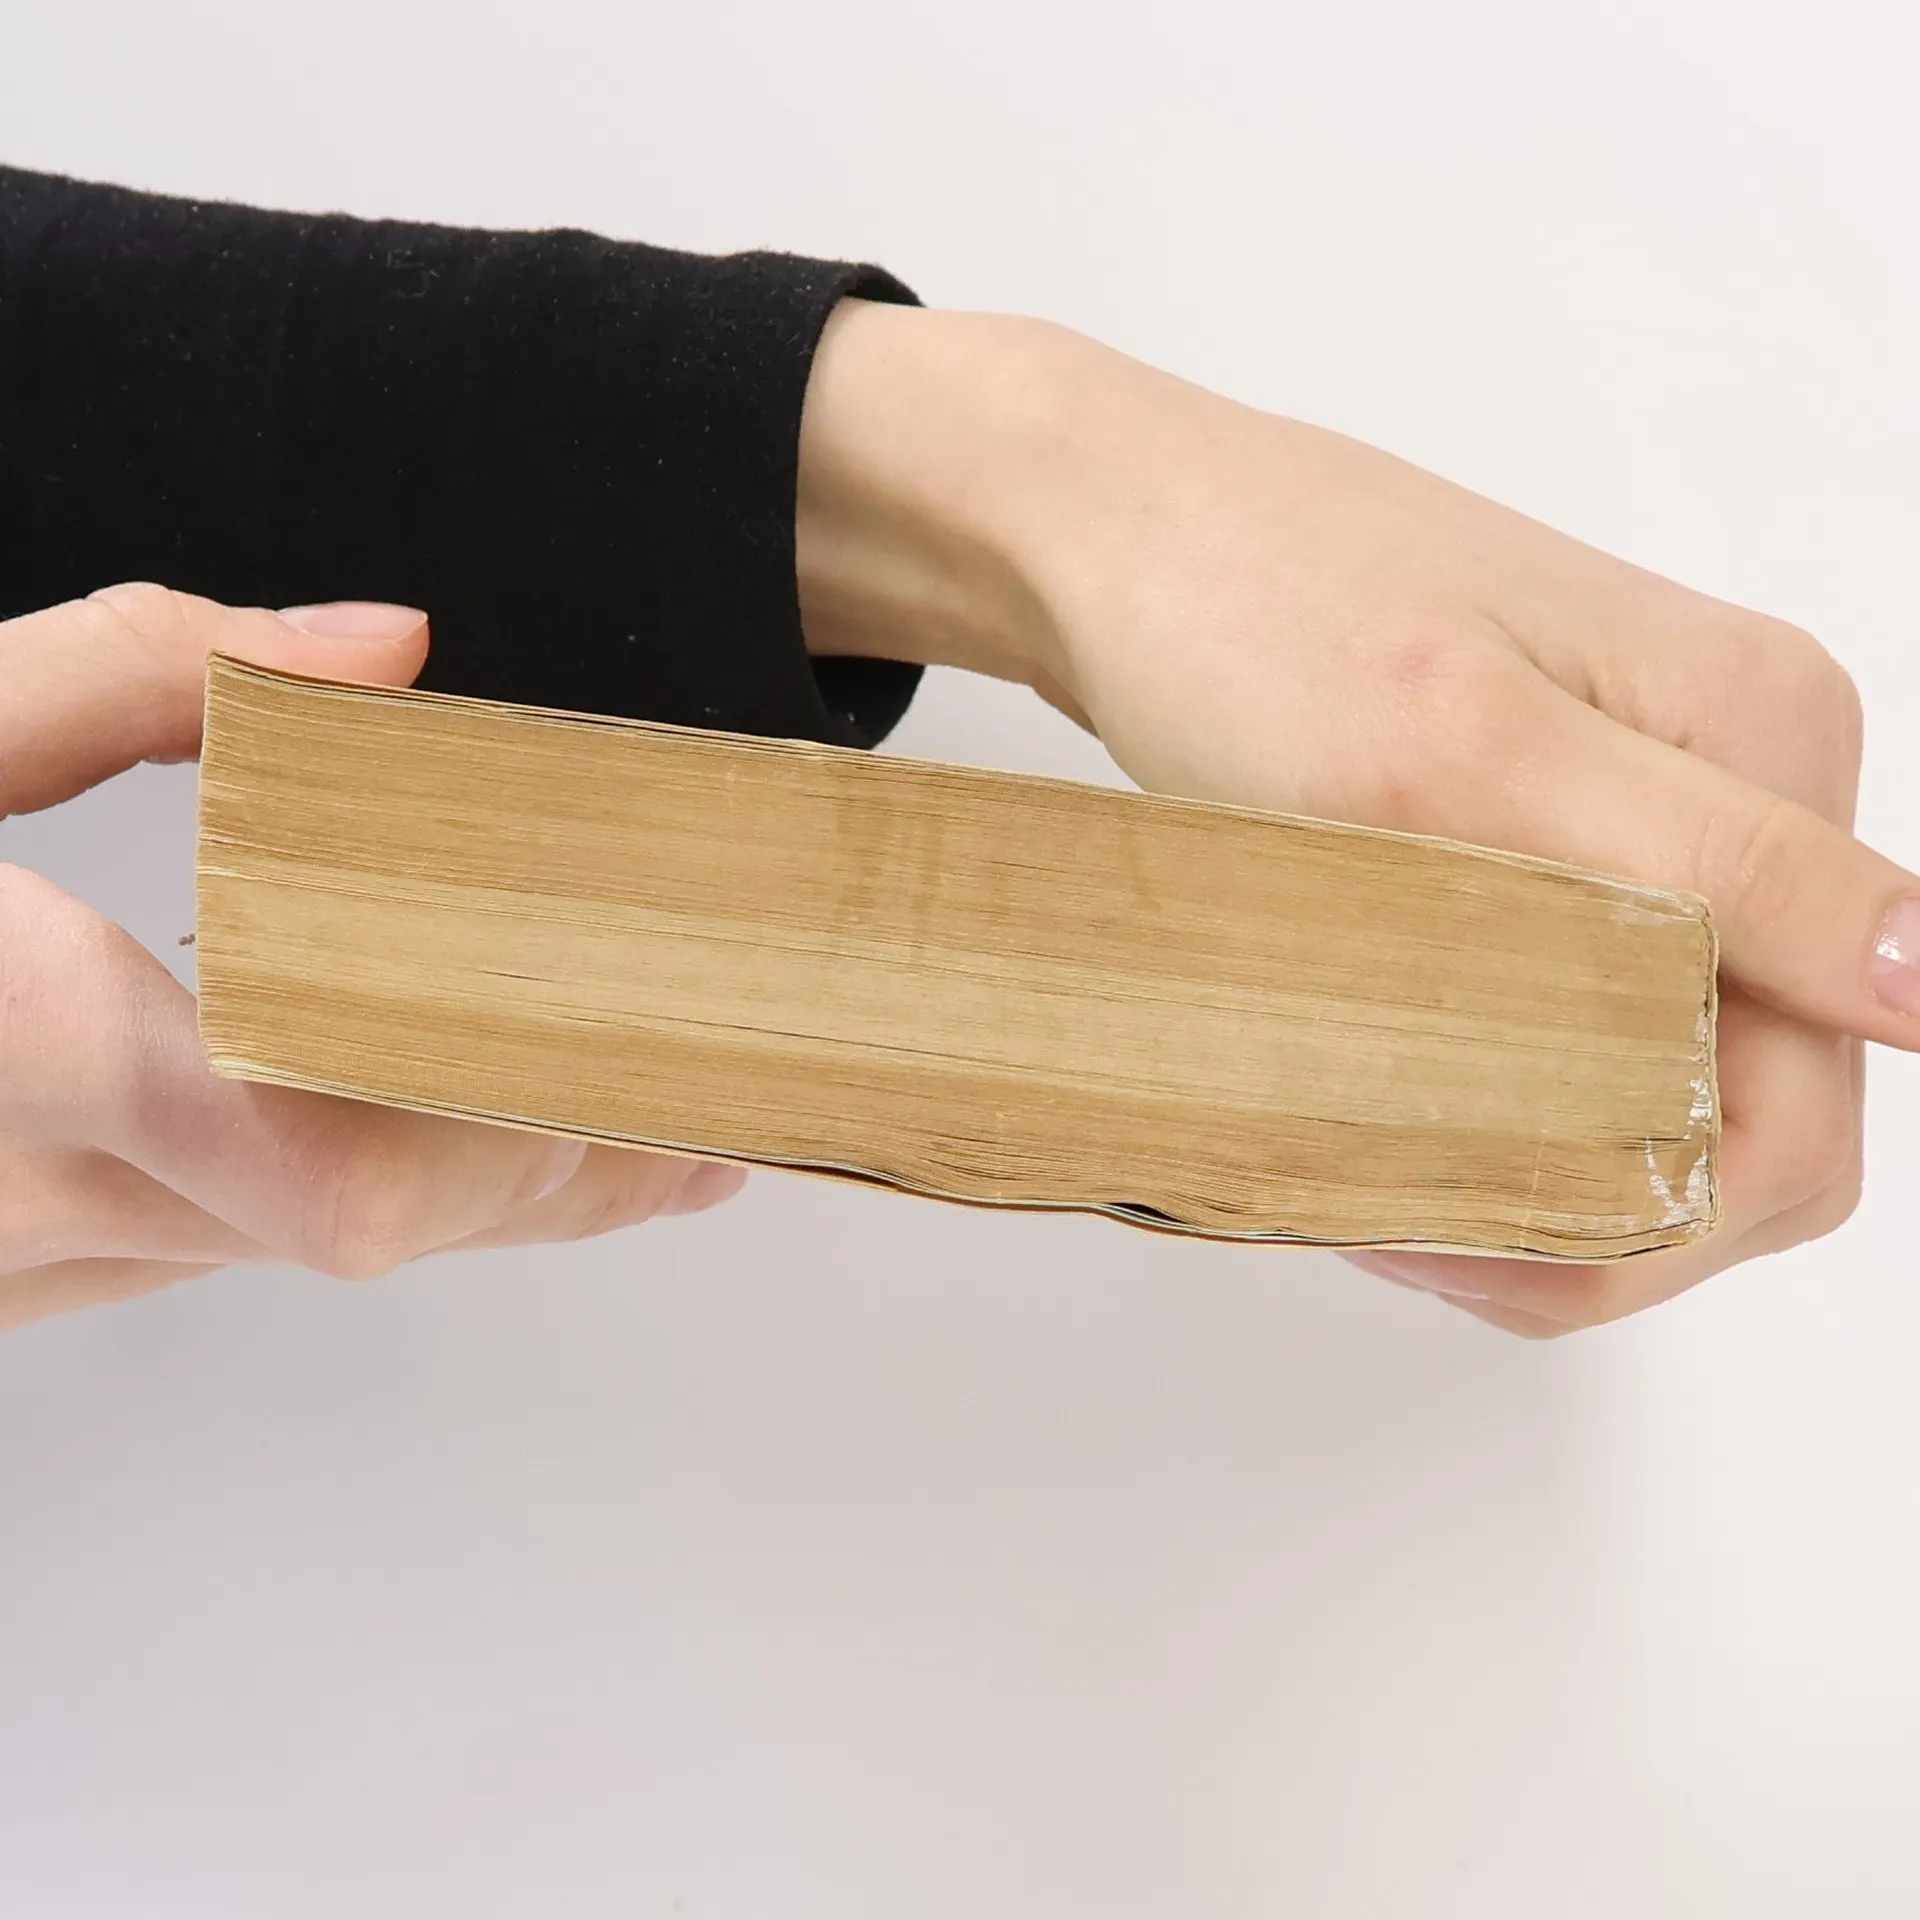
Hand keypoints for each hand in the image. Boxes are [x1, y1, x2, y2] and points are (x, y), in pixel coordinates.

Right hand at [0, 585, 743, 1333]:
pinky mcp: (39, 1270)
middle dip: (552, 1146)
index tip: (627, 1062)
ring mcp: (33, 1263)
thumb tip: (382, 650)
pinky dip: (379, 1198)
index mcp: (14, 1041)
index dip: (505, 1130)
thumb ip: (131, 671)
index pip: (326, 1163)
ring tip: (666, 1141)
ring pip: (325, 1252)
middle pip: (378, 1219)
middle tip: (712, 1093)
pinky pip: (248, 1251)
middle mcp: (36, 1196)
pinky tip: (480, 1163)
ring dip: (498, 1189)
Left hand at [798, 303, 1910, 1333]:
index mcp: (1762, 744)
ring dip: (1564, 1166)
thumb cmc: (1251, 610)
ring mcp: (1648, 808)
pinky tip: (1412, 1114)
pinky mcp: (1558, 831)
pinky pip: (1598, 1017)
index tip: (1463, 1237)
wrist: (1111, 536)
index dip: (1659, 1212)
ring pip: (1675, 1073)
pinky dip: (1520, 1100)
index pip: (1801, 1089)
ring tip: (1395, 1189)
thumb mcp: (1470, 751)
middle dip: (1609, 1206)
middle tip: (1413, 1234)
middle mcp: (1735, 779)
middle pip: (1756, 1098)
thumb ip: (1713, 866)